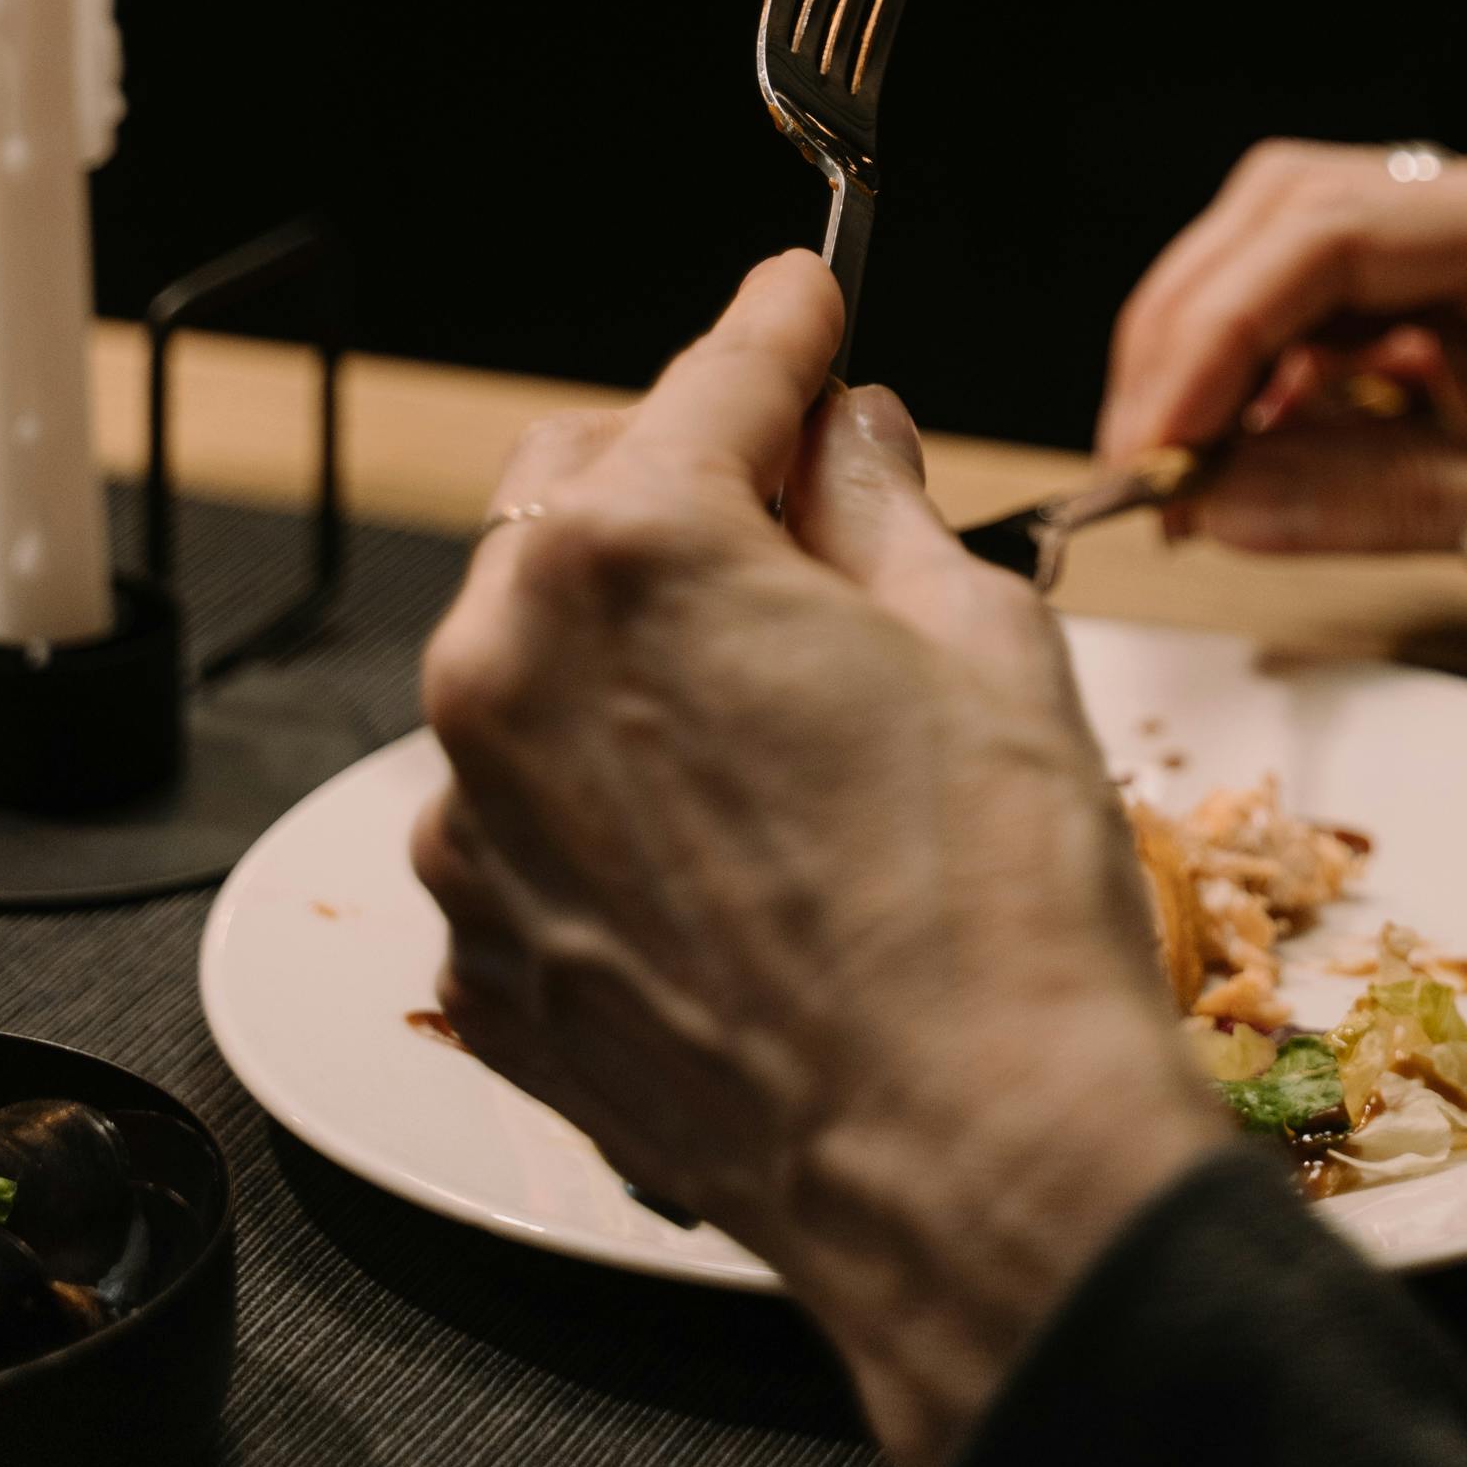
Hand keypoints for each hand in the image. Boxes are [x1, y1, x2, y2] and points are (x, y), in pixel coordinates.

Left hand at [413, 254, 1221, 1466]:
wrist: (973, 1171)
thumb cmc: (992, 907)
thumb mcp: (978, 632)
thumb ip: (878, 501)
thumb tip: (847, 437)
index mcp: (631, 556)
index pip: (715, 378)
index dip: (781, 325)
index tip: (805, 295)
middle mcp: (506, 672)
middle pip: (579, 492)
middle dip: (687, 471)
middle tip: (809, 498)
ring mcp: (474, 824)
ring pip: (536, 650)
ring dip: (638, 632)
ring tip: (780, 689)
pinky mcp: (479, 948)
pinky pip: (523, 801)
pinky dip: (607, 779)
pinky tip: (729, 823)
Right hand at [1103, 139, 1466, 698]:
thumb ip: (1397, 499)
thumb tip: (1217, 498)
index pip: (1330, 229)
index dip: (1209, 326)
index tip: (1147, 438)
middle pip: (1297, 214)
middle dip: (1193, 327)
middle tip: (1137, 460)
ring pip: (1315, 255)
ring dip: (1232, 352)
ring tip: (1185, 474)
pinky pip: (1369, 317)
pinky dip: (1295, 382)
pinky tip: (1266, 461)